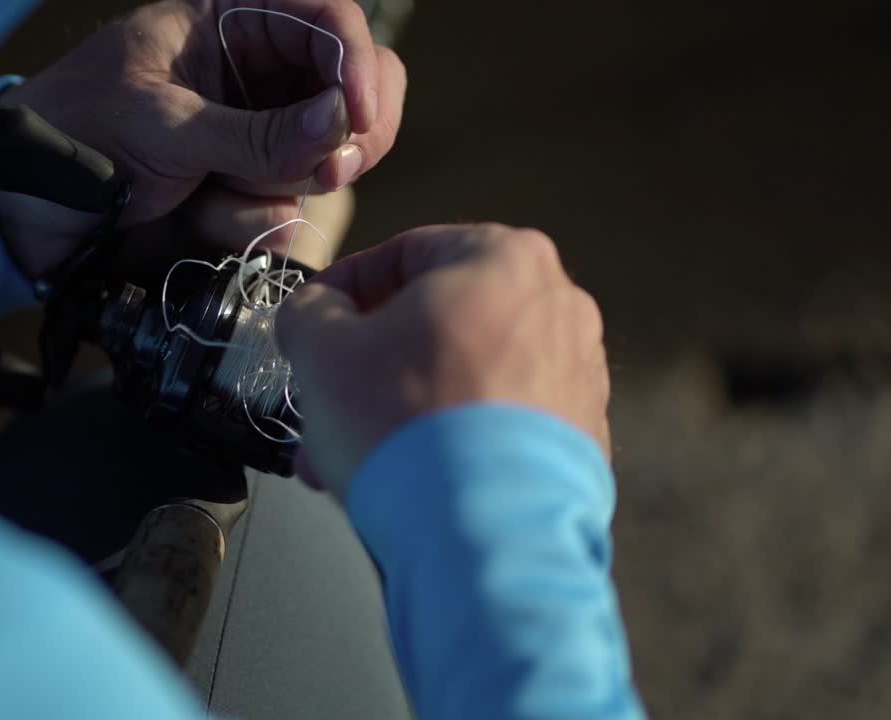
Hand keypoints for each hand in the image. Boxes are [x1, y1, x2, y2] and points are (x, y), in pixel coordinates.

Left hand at [0, 0, 405, 277]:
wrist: (24, 205)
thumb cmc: (75, 133)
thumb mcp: (163, 125)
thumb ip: (257, 133)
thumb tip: (341, 122)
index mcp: (232, 19)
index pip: (329, 18)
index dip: (357, 63)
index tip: (358, 117)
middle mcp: (259, 71)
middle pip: (356, 89)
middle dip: (344, 137)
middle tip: (322, 174)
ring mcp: (259, 131)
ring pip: (329, 157)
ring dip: (278, 186)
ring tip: (209, 194)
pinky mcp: (250, 184)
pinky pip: (289, 205)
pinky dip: (250, 220)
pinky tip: (200, 213)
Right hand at [275, 224, 611, 496]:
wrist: (486, 536)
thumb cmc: (409, 427)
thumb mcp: (321, 350)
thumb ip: (309, 312)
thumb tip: (314, 313)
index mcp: (505, 258)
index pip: (407, 252)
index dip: (345, 288)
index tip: (316, 319)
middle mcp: (557, 309)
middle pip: (438, 324)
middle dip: (371, 365)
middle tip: (327, 396)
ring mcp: (578, 378)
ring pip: (465, 380)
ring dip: (402, 410)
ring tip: (348, 456)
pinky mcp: (581, 443)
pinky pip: (499, 429)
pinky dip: (451, 445)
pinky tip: (403, 480)